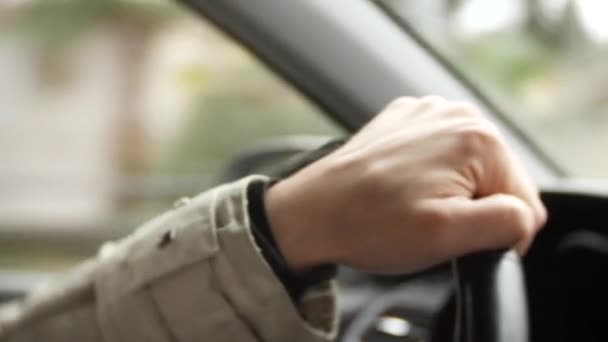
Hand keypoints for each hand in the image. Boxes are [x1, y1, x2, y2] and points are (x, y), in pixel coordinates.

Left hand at [265, 96, 546, 273]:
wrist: (310, 214)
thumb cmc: (369, 223)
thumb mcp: (448, 236)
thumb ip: (506, 222)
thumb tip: (523, 216)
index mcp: (477, 139)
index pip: (525, 203)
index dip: (497, 234)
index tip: (458, 240)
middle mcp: (455, 114)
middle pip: (497, 182)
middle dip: (472, 211)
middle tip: (429, 224)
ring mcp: (426, 114)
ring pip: (469, 171)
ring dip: (450, 195)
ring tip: (411, 207)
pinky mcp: (404, 122)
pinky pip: (439, 157)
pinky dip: (428, 178)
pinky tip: (402, 191)